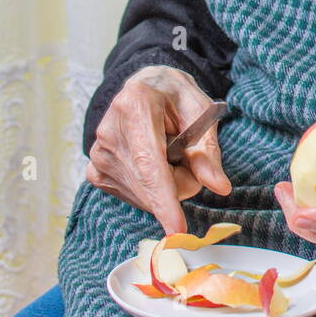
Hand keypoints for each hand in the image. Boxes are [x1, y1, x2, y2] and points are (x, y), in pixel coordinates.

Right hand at [86, 65, 230, 233]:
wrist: (146, 87)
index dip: (164, 199)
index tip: (176, 229)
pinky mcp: (95, 172)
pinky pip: (135, 198)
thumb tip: (219, 187)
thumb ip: (209, 151)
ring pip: (146, 196)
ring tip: (165, 152)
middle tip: (187, 154)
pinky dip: (152, 188)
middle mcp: (109, 131)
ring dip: (167, 184)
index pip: (149, 163)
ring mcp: (98, 154)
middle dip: (181, 181)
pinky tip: (151, 163)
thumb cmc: (177, 98)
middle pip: (152, 185)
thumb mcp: (202, 113)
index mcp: (135, 105)